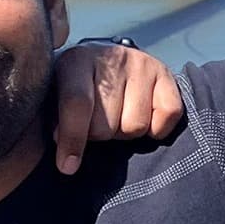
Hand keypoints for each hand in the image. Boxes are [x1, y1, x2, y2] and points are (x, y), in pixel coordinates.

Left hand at [49, 39, 185, 173]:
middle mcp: (113, 57)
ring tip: (118, 117)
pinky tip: (143, 116)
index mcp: (76, 61)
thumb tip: (68, 158)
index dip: (73, 138)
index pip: (77, 103)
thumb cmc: (76, 88)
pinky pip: (168, 116)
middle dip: (100, 135)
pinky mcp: (166, 74)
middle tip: (96, 124)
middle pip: (107, 124)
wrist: (106, 63)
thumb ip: (58, 124)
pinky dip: (156, 128)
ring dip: (125, 132)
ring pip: (135, 126)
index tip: (67, 166)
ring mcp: (142, 63)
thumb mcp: (56, 99)